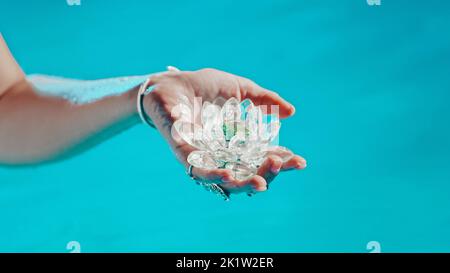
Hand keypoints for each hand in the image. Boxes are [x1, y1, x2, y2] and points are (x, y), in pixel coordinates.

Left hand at [143, 68, 305, 195]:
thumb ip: (263, 100)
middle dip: (267, 174)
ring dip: (243, 183)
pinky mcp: (183, 152)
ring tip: (261, 183)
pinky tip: (227, 176)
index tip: (299, 162)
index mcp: (236, 144)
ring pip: (225, 180)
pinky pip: (197, 169)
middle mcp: (221, 155)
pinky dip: (212, 175)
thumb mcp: (240, 89)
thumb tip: (291, 112)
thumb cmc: (203, 87)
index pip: (262, 159)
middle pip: (247, 174)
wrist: (170, 81)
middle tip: (280, 164)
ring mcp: (203, 156)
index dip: (281, 163)